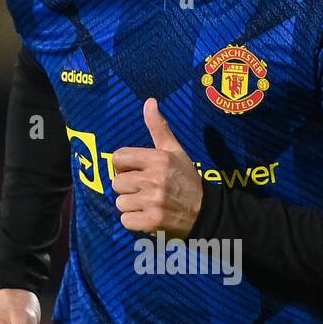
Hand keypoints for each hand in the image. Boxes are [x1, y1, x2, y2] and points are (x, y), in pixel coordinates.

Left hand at [111, 98, 202, 236]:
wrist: (205, 212)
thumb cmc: (186, 179)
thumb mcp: (175, 151)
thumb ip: (159, 128)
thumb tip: (149, 101)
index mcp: (158, 159)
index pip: (118, 158)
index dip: (124, 166)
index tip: (136, 171)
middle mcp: (154, 179)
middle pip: (117, 183)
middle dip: (128, 188)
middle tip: (145, 190)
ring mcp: (153, 202)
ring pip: (120, 203)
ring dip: (131, 206)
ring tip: (147, 204)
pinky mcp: (152, 222)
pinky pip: (126, 221)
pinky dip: (134, 222)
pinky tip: (148, 217)